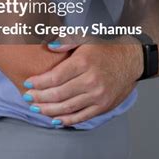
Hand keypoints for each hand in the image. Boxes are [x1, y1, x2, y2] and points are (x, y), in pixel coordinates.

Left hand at [23, 40, 141, 126]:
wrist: (131, 59)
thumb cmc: (105, 48)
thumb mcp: (86, 38)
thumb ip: (66, 41)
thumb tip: (49, 46)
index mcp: (84, 62)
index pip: (55, 77)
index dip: (38, 82)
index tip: (27, 83)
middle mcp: (91, 81)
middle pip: (58, 94)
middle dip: (39, 98)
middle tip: (27, 98)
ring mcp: (98, 96)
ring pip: (68, 107)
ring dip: (49, 110)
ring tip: (36, 108)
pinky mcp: (104, 106)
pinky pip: (82, 116)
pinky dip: (67, 120)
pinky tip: (55, 119)